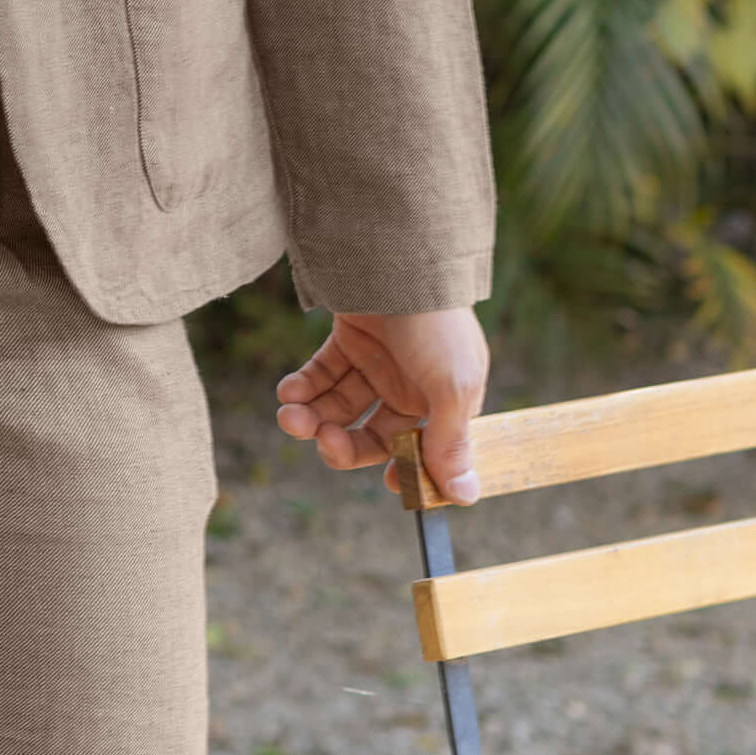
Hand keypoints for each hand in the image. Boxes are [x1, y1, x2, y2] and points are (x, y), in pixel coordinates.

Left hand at [275, 308, 489, 504]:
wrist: (400, 258)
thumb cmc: (435, 325)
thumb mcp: (451, 388)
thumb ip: (450, 443)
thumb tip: (465, 496)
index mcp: (444, 402)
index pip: (419, 451)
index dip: (400, 468)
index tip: (385, 481)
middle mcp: (410, 387)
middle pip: (370, 435)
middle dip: (342, 444)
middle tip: (322, 440)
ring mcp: (377, 363)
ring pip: (339, 408)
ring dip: (312, 419)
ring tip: (291, 416)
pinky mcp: (348, 341)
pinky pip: (321, 377)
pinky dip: (302, 387)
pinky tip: (290, 391)